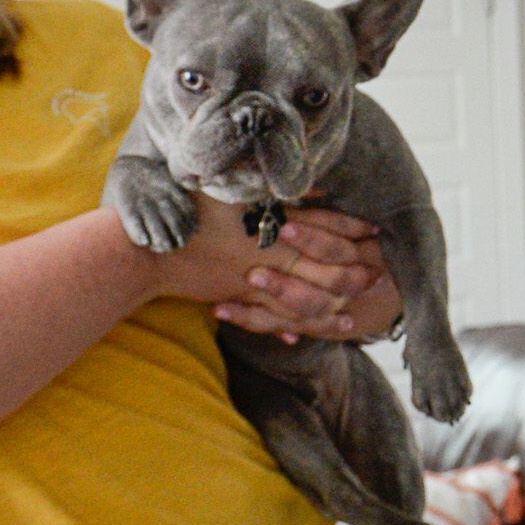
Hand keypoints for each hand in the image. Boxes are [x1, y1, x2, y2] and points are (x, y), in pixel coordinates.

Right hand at [148, 200, 402, 343]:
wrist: (145, 250)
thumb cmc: (184, 211)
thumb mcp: (230, 190)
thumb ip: (269, 188)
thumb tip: (311, 188)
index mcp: (272, 222)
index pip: (324, 227)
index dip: (352, 229)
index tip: (376, 230)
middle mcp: (270, 254)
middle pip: (326, 269)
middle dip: (354, 273)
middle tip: (379, 276)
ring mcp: (255, 281)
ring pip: (305, 300)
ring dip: (332, 307)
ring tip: (354, 314)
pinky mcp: (239, 300)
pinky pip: (274, 319)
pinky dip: (294, 327)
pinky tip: (306, 335)